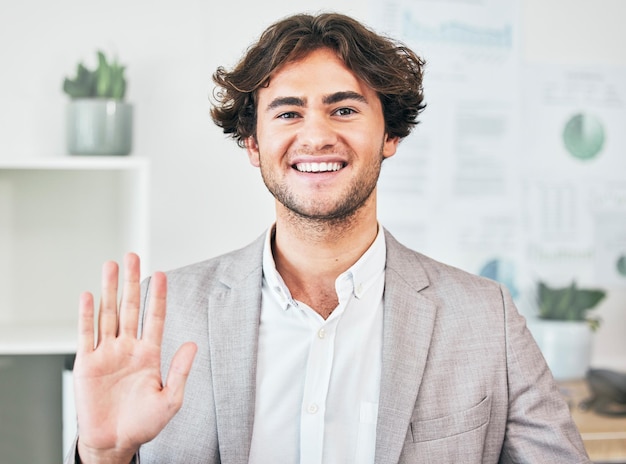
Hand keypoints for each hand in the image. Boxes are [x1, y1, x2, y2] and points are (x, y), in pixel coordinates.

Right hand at [73, 253, 196, 462]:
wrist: (113, 442)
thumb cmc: (143, 425)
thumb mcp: (170, 400)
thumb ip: (180, 371)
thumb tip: (192, 344)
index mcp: (149, 354)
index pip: (155, 317)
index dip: (158, 296)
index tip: (161, 274)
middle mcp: (128, 348)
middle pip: (131, 307)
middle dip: (132, 281)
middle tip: (133, 257)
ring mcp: (107, 353)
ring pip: (109, 314)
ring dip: (109, 290)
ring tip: (111, 266)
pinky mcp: (87, 363)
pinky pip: (86, 334)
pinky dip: (86, 315)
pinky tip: (89, 296)